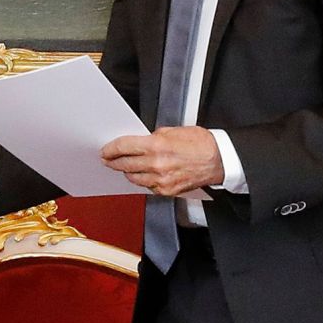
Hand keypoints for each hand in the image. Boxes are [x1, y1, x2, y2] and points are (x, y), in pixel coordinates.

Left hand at [102, 127, 222, 197]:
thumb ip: (154, 137)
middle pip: (126, 165)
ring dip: (126, 172)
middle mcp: (157, 165)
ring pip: (135, 178)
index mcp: (156, 146)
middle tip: (108, 160)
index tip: (105, 150)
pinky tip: (141, 176)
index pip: (124, 147)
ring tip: (123, 168)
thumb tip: (142, 141)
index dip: (111, 149)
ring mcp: (162, 180)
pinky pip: (148, 187)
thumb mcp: (173, 130)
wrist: (217, 159)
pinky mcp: (168, 191)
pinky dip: (143, 181)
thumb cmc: (200, 143)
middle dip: (114, 162)